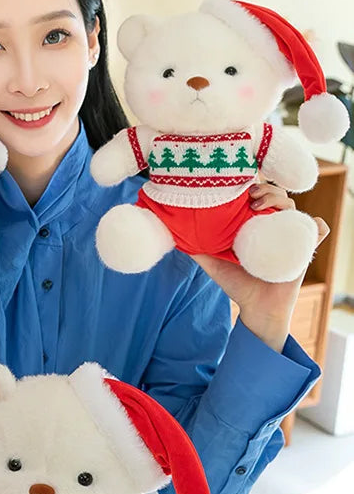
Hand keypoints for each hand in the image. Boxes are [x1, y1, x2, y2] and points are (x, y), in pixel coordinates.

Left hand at [191, 183, 328, 352]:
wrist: (257, 309)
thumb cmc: (237, 284)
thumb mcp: (212, 263)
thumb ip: (195, 248)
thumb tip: (173, 230)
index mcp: (256, 224)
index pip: (258, 194)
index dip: (252, 184)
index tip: (240, 188)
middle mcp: (275, 226)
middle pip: (277, 195)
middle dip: (266, 188)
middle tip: (251, 197)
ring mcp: (291, 236)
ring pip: (295, 208)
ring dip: (284, 199)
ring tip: (264, 206)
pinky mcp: (304, 250)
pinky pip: (319, 232)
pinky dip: (318, 225)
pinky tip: (309, 223)